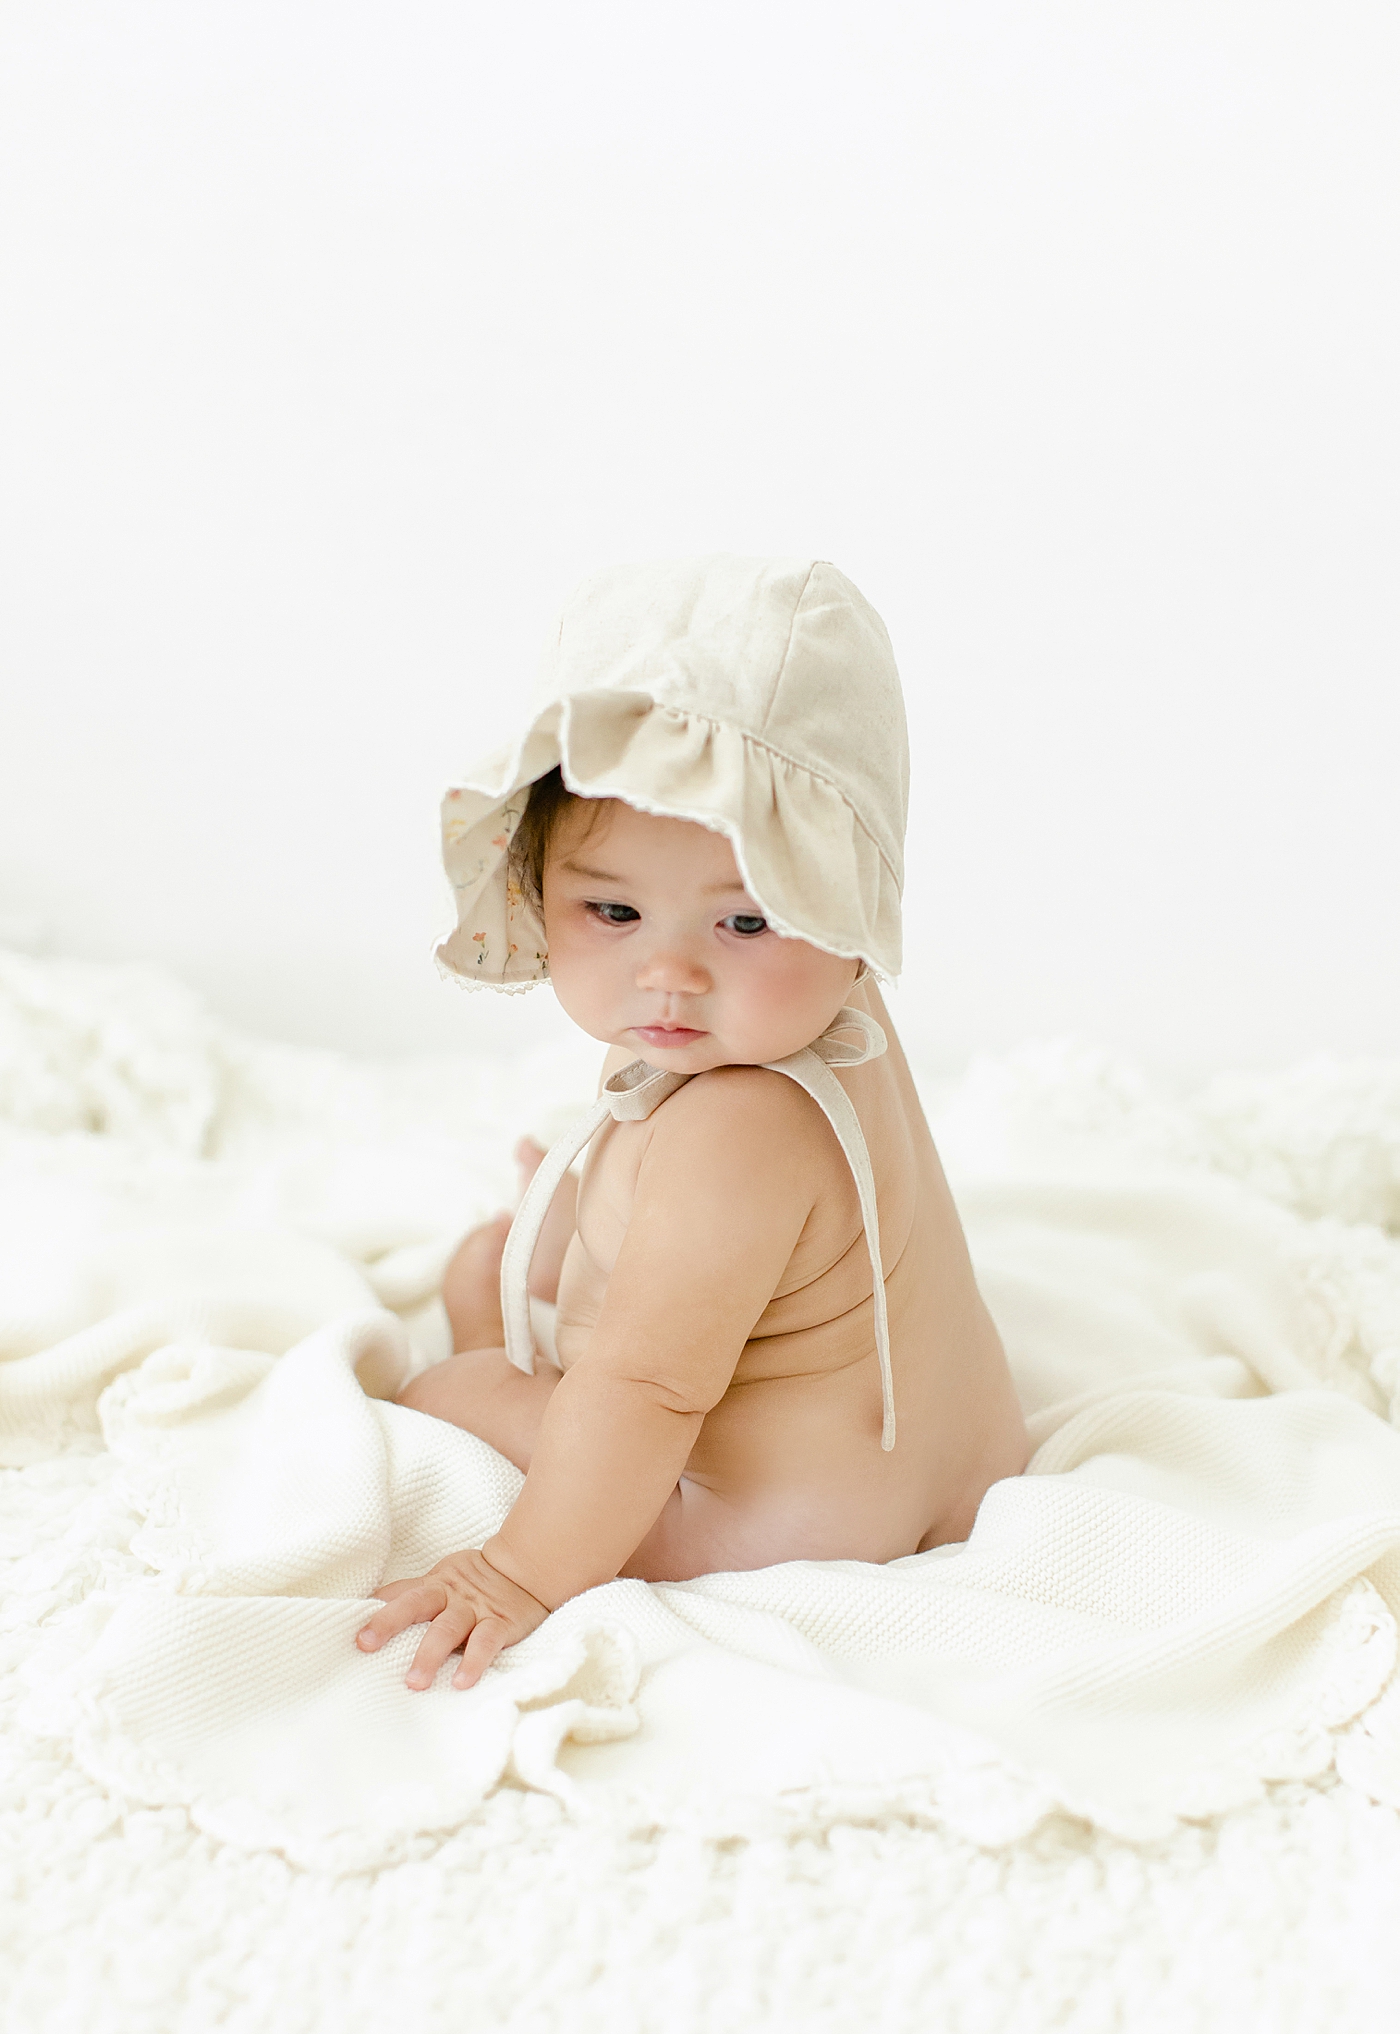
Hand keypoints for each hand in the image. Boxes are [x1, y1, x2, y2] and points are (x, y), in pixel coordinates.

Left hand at [356, 1547, 549, 1689]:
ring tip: (414, 1683)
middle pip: (414, 1603)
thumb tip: (366, 1605)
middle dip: (388, 1622)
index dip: (373, 1609)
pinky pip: (486, 1643)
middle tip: (365, 1645)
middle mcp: (449, 1596)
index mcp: (432, 1585)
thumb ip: (408, 1594)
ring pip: (447, 1629)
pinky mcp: (501, 1624)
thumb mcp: (440, 1580)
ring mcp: (474, 1610)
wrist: (525, 1570)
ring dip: (429, 1655)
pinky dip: (473, 1662)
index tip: (347, 1630)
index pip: (398, 1594)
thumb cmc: (473, 1582)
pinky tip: (461, 1683)